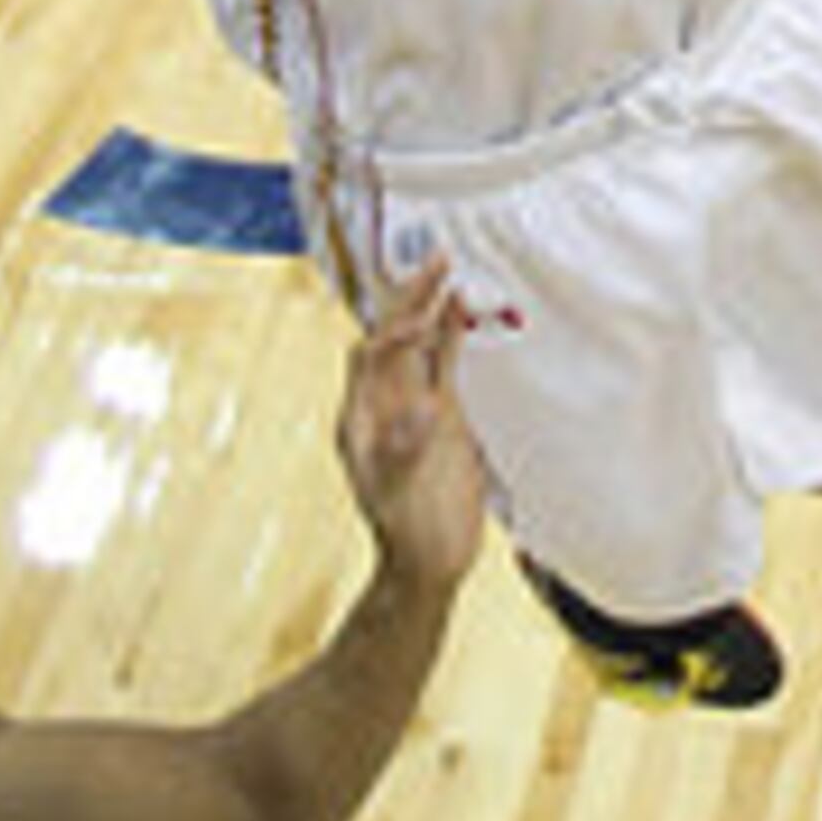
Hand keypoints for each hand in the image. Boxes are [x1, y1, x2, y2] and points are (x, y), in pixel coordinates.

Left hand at [336, 261, 491, 596]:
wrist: (429, 561)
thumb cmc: (405, 532)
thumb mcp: (399, 494)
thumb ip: (406, 451)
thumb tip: (422, 410)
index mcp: (361, 416)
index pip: (369, 357)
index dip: (391, 334)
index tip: (419, 326)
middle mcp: (384, 401)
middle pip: (393, 335)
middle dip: (410, 297)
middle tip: (436, 259)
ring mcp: (414, 404)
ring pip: (419, 343)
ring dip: (430, 307)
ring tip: (447, 266)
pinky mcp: (444, 414)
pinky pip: (444, 365)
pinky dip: (451, 336)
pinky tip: (460, 308)